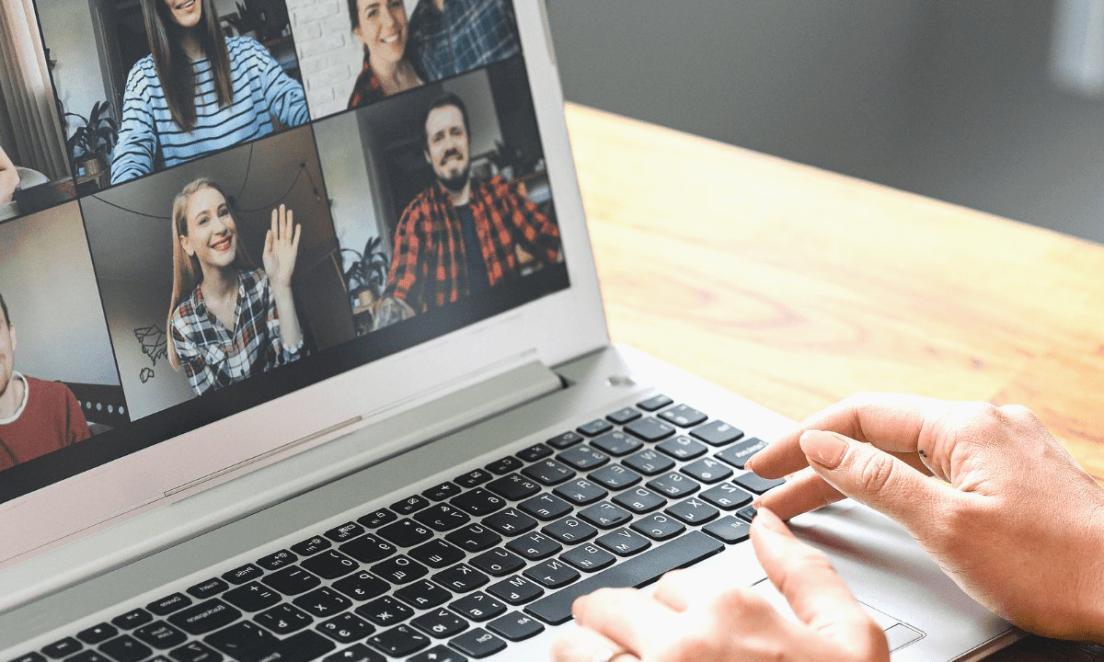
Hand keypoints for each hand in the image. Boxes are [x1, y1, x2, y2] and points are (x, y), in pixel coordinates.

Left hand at [263, 204, 301, 288]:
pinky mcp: (294, 250)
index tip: (274, 210)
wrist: (278, 277)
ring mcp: (288, 245)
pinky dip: (297, 233)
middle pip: (282, 226)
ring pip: (289, 230)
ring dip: (289, 221)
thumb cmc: (270, 267)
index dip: (274, 219)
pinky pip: (296, 239)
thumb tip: (269, 231)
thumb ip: (268, 242)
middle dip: (282, 216)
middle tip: (282, 206)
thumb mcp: (266, 254)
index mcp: (273, 242)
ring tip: (290, 212)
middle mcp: (281, 242)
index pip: (274, 227)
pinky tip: (298, 225)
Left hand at [553, 508, 887, 661]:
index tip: (682, 625)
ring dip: (579, 649)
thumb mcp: (853, 643)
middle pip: (614, 608)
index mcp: (733, 612)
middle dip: (612, 618)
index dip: (676, 605)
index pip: (674, 584)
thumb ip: (806, 576)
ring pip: (578, 646)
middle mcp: (680, 645)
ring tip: (581, 653)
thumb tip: (766, 524)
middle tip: (614, 635)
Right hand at [747, 394, 1103, 640]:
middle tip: (771, 493)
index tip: (763, 465)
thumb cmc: (1055, 569)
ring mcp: (1002, 448)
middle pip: (880, 434)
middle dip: (820, 464)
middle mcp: (984, 425)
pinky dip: (895, 483)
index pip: (861, 415)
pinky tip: (874, 499)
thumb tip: (822, 443)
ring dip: (854, 475)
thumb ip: (877, 480)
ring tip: (804, 503)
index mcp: (966, 426)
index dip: (802, 439)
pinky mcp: (1014, 475)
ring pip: (907, 452)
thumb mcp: (948, 526)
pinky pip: (937, 467)